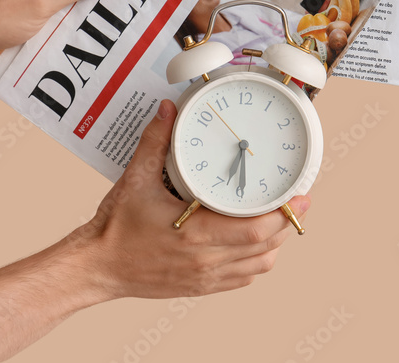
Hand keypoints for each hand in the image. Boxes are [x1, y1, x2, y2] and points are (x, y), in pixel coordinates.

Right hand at [72, 100, 309, 299]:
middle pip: (267, 247)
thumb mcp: (135, 179)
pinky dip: (257, 260)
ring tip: (282, 217)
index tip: (301, 193)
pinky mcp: (202, 288)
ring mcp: (206, 278)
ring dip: (276, 243)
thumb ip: (155, 142)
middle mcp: (206, 260)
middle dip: (290, 222)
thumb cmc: (116, 227)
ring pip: (260, 265)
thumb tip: (168, 109)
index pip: (256, 230)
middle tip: (302, 199)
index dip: (285, 212)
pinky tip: (258, 242)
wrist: (96, 267)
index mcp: (195, 234)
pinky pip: (244, 278)